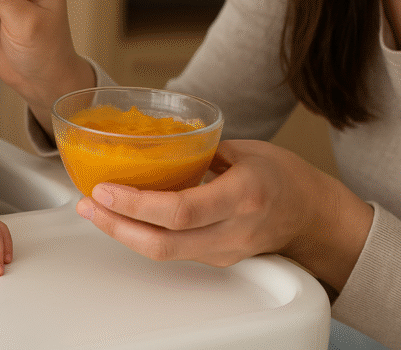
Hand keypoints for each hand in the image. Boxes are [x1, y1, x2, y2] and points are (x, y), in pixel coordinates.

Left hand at [75, 140, 372, 290]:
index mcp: (242, 196)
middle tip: (86, 205)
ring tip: (94, 211)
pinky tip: (123, 218)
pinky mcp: (217, 259)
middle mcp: (232, 231)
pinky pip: (173, 251)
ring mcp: (225, 251)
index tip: (105, 189)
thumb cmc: (284, 177)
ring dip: (123, 233)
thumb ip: (201, 150)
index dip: (136, 204)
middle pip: (164, 243)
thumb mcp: (246, 149)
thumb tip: (156, 141)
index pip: (181, 211)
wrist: (314, 216)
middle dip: (116, 226)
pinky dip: (143, 235)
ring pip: (164, 253)